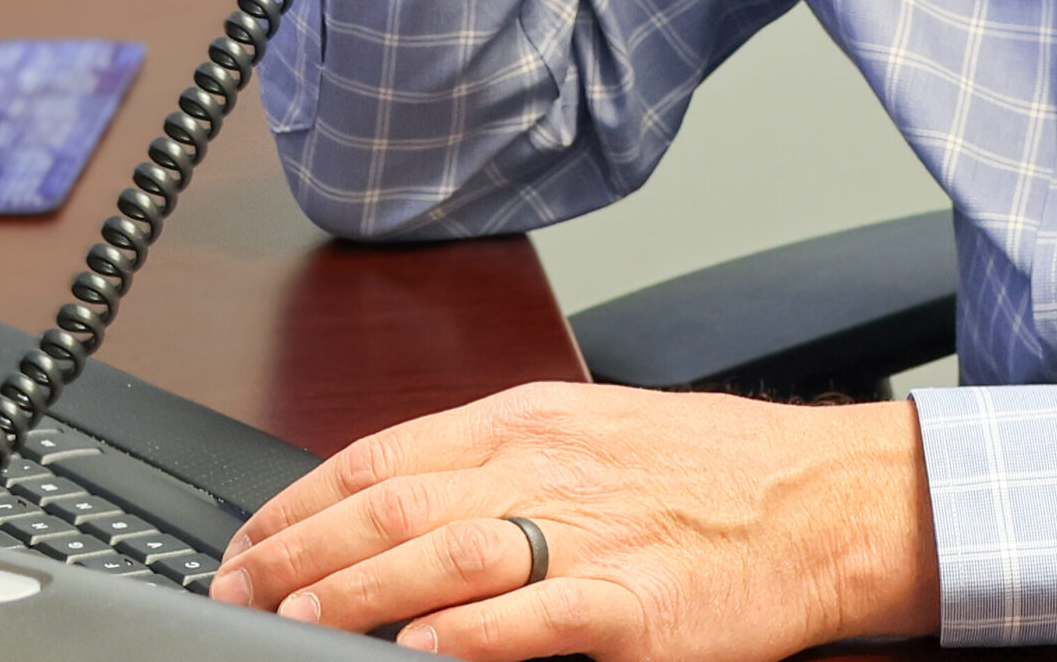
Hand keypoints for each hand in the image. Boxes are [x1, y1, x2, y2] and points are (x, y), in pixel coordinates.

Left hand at [208, 382, 939, 661]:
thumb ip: (492, 462)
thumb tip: (386, 502)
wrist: (821, 495)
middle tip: (235, 595)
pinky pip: (538, 617)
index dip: (298, 500)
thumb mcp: (588, 432)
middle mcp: (550, 464)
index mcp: (531, 418)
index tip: (243, 544)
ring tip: (292, 623)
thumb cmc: (707, 469)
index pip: (383, 452)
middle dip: (299, 555)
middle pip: (395, 503)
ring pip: (447, 554)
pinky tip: (419, 650)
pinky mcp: (637, 604)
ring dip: (355, 594)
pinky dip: (471, 634)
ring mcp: (594, 533)